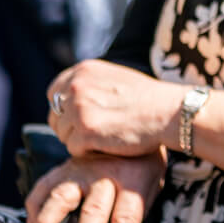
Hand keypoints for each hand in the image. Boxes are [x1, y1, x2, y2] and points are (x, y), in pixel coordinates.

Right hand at [25, 151, 165, 222]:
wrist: (131, 123)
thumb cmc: (142, 162)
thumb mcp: (150, 183)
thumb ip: (136, 208)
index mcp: (132, 179)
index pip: (127, 215)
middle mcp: (105, 174)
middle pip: (95, 208)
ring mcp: (82, 168)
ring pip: (63, 195)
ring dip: (49, 220)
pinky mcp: (65, 165)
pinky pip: (45, 185)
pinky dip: (35, 205)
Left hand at [47, 59, 182, 156]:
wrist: (169, 111)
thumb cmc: (146, 98)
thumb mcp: (114, 77)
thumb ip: (89, 84)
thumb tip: (66, 98)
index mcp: (83, 70)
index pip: (54, 92)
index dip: (65, 109)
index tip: (81, 118)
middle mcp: (76, 86)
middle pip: (55, 115)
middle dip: (70, 127)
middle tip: (94, 132)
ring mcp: (79, 108)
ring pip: (62, 134)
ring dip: (80, 140)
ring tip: (105, 136)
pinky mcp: (86, 131)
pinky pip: (73, 149)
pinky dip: (88, 152)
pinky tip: (107, 145)